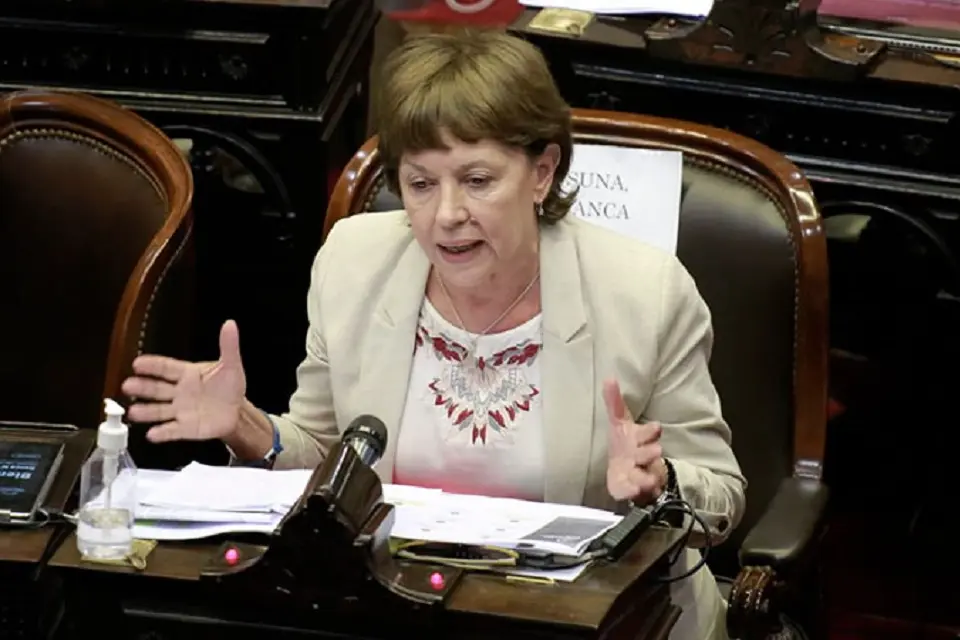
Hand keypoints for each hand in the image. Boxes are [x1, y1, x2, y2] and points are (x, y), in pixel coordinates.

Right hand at [121, 320, 246, 443]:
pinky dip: (162, 433)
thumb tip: (230, 325)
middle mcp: (179, 392)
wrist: (237, 412)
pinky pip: (172, 430)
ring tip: (133, 412)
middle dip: (142, 387)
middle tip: (127, 385)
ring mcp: (180, 411)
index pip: (166, 367)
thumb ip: (228, 346)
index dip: (152, 365)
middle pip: (157, 388)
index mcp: (187, 374)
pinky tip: (152, 434)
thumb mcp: (231, 365)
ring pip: (159, 410)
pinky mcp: (185, 428)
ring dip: (146, 411)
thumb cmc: (229, 387)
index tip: (137, 363)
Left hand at [604, 378, 667, 504]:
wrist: (630, 471)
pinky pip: (631, 492)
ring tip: (647, 479)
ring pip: (645, 475)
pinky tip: (632, 491)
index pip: (648, 432)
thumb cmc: (625, 443)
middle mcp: (643, 455)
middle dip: (650, 452)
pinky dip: (632, 492)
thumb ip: (614, 402)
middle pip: (648, 454)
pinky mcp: (632, 489)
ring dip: (646, 477)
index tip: (656, 427)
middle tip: (655, 451)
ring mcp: (640, 473)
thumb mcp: (618, 421)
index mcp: (640, 438)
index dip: (651, 431)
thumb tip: (608, 378)